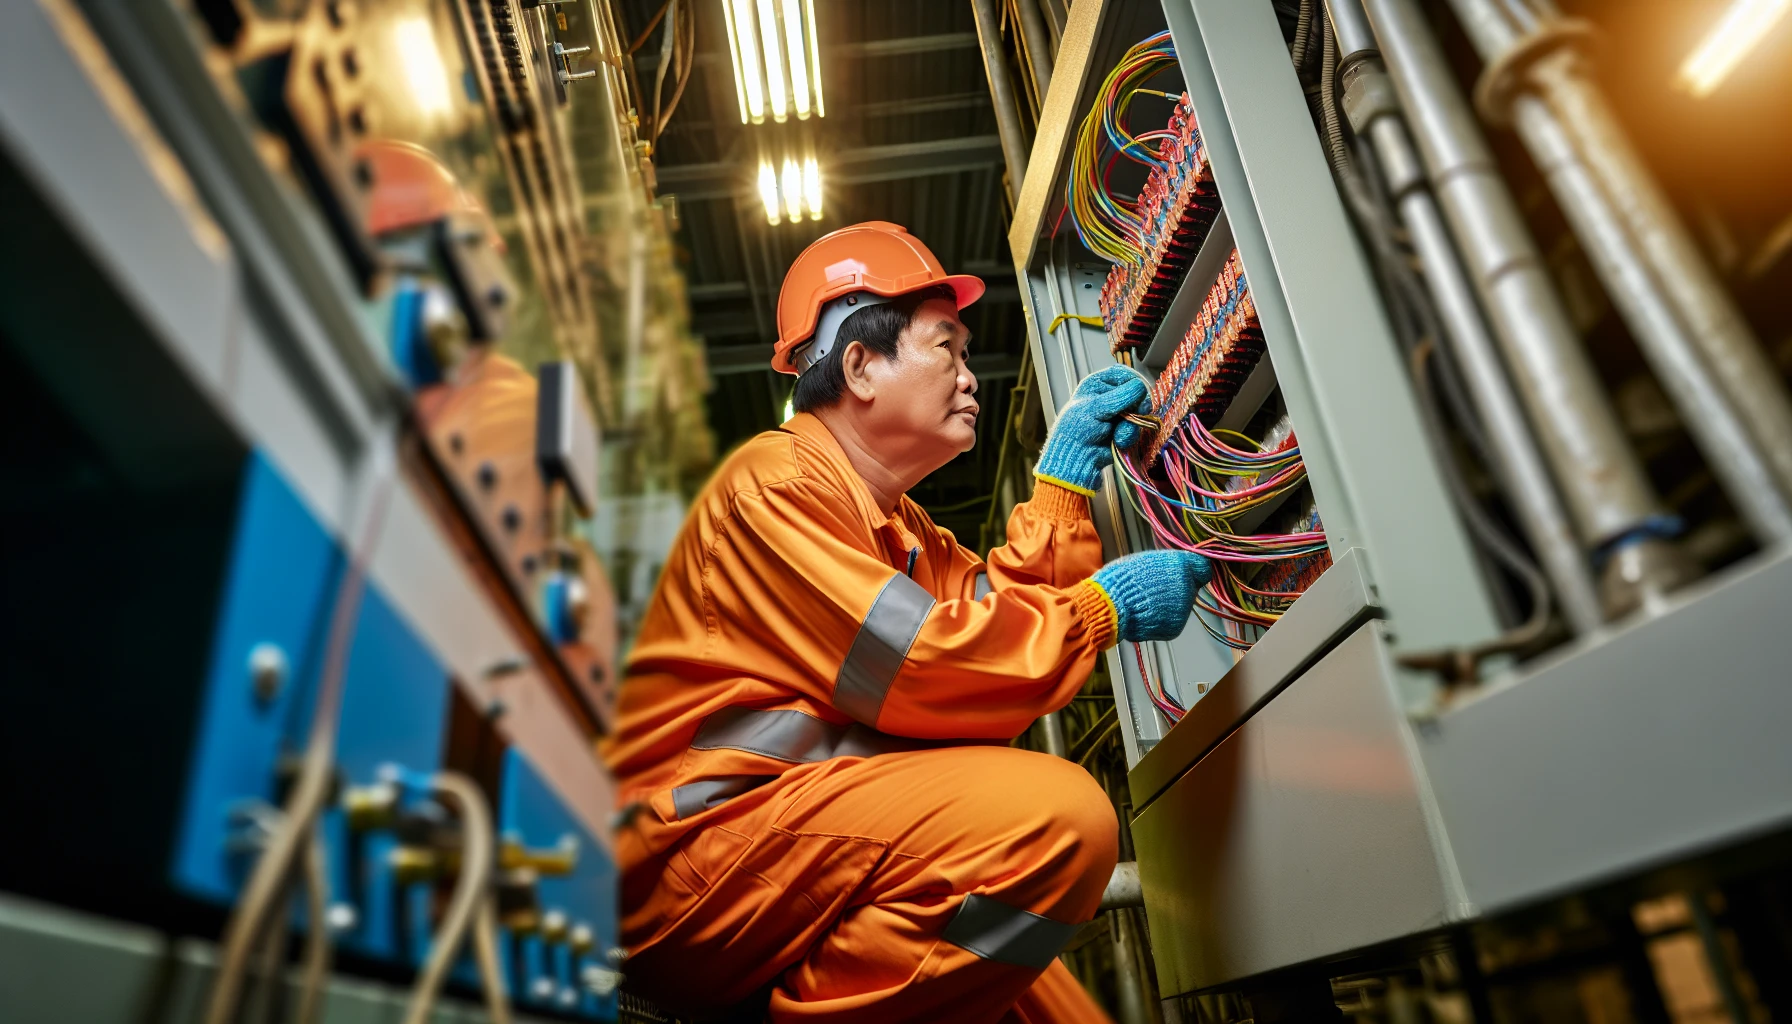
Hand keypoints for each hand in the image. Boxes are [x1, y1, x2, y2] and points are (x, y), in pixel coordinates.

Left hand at [1032, 365, 1150, 494]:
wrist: (1076, 459)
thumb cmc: (1076, 430)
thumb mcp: (1095, 409)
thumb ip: (1119, 397)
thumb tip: (1141, 387)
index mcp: (1098, 384)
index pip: (1123, 373)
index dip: (1133, 381)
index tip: (1139, 392)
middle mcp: (1110, 395)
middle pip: (1137, 392)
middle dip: (1137, 405)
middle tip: (1134, 414)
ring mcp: (1119, 412)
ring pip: (1141, 411)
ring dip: (1133, 424)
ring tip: (1119, 435)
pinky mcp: (1125, 428)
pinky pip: (1138, 427)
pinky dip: (1131, 435)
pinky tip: (1119, 441)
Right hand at [1090, 550, 1213, 642]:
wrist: (1111, 606)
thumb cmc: (1122, 579)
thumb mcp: (1146, 561)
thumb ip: (1166, 566)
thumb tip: (1176, 570)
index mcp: (1181, 566)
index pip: (1203, 569)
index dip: (1193, 572)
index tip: (1185, 575)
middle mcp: (1188, 588)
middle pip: (1190, 589)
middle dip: (1176, 590)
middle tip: (1153, 591)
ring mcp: (1183, 610)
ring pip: (1180, 607)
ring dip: (1168, 606)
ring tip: (1145, 605)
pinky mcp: (1175, 628)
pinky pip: (1171, 622)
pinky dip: (1161, 621)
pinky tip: (1145, 616)